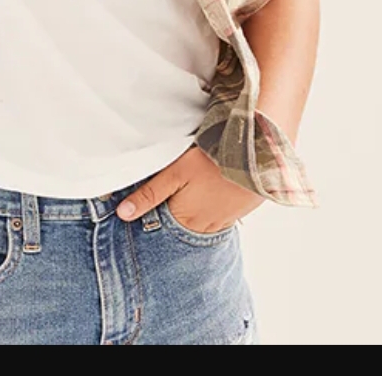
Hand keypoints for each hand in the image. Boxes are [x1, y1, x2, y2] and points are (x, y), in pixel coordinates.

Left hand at [116, 145, 263, 233]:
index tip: (140, 201)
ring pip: (200, 220)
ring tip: (189, 188)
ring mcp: (226, 220)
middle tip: (169, 189)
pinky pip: (220, 215)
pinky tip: (209, 190)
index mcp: (186, 219)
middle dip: (170, 211)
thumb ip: (150, 193)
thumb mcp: (175, 172)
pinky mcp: (240, 210)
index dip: (151, 212)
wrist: (259, 154)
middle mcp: (205, 227)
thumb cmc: (213, 160)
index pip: (161, 224)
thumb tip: (123, 214)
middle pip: (180, 224)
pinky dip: (211, 206)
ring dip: (192, 209)